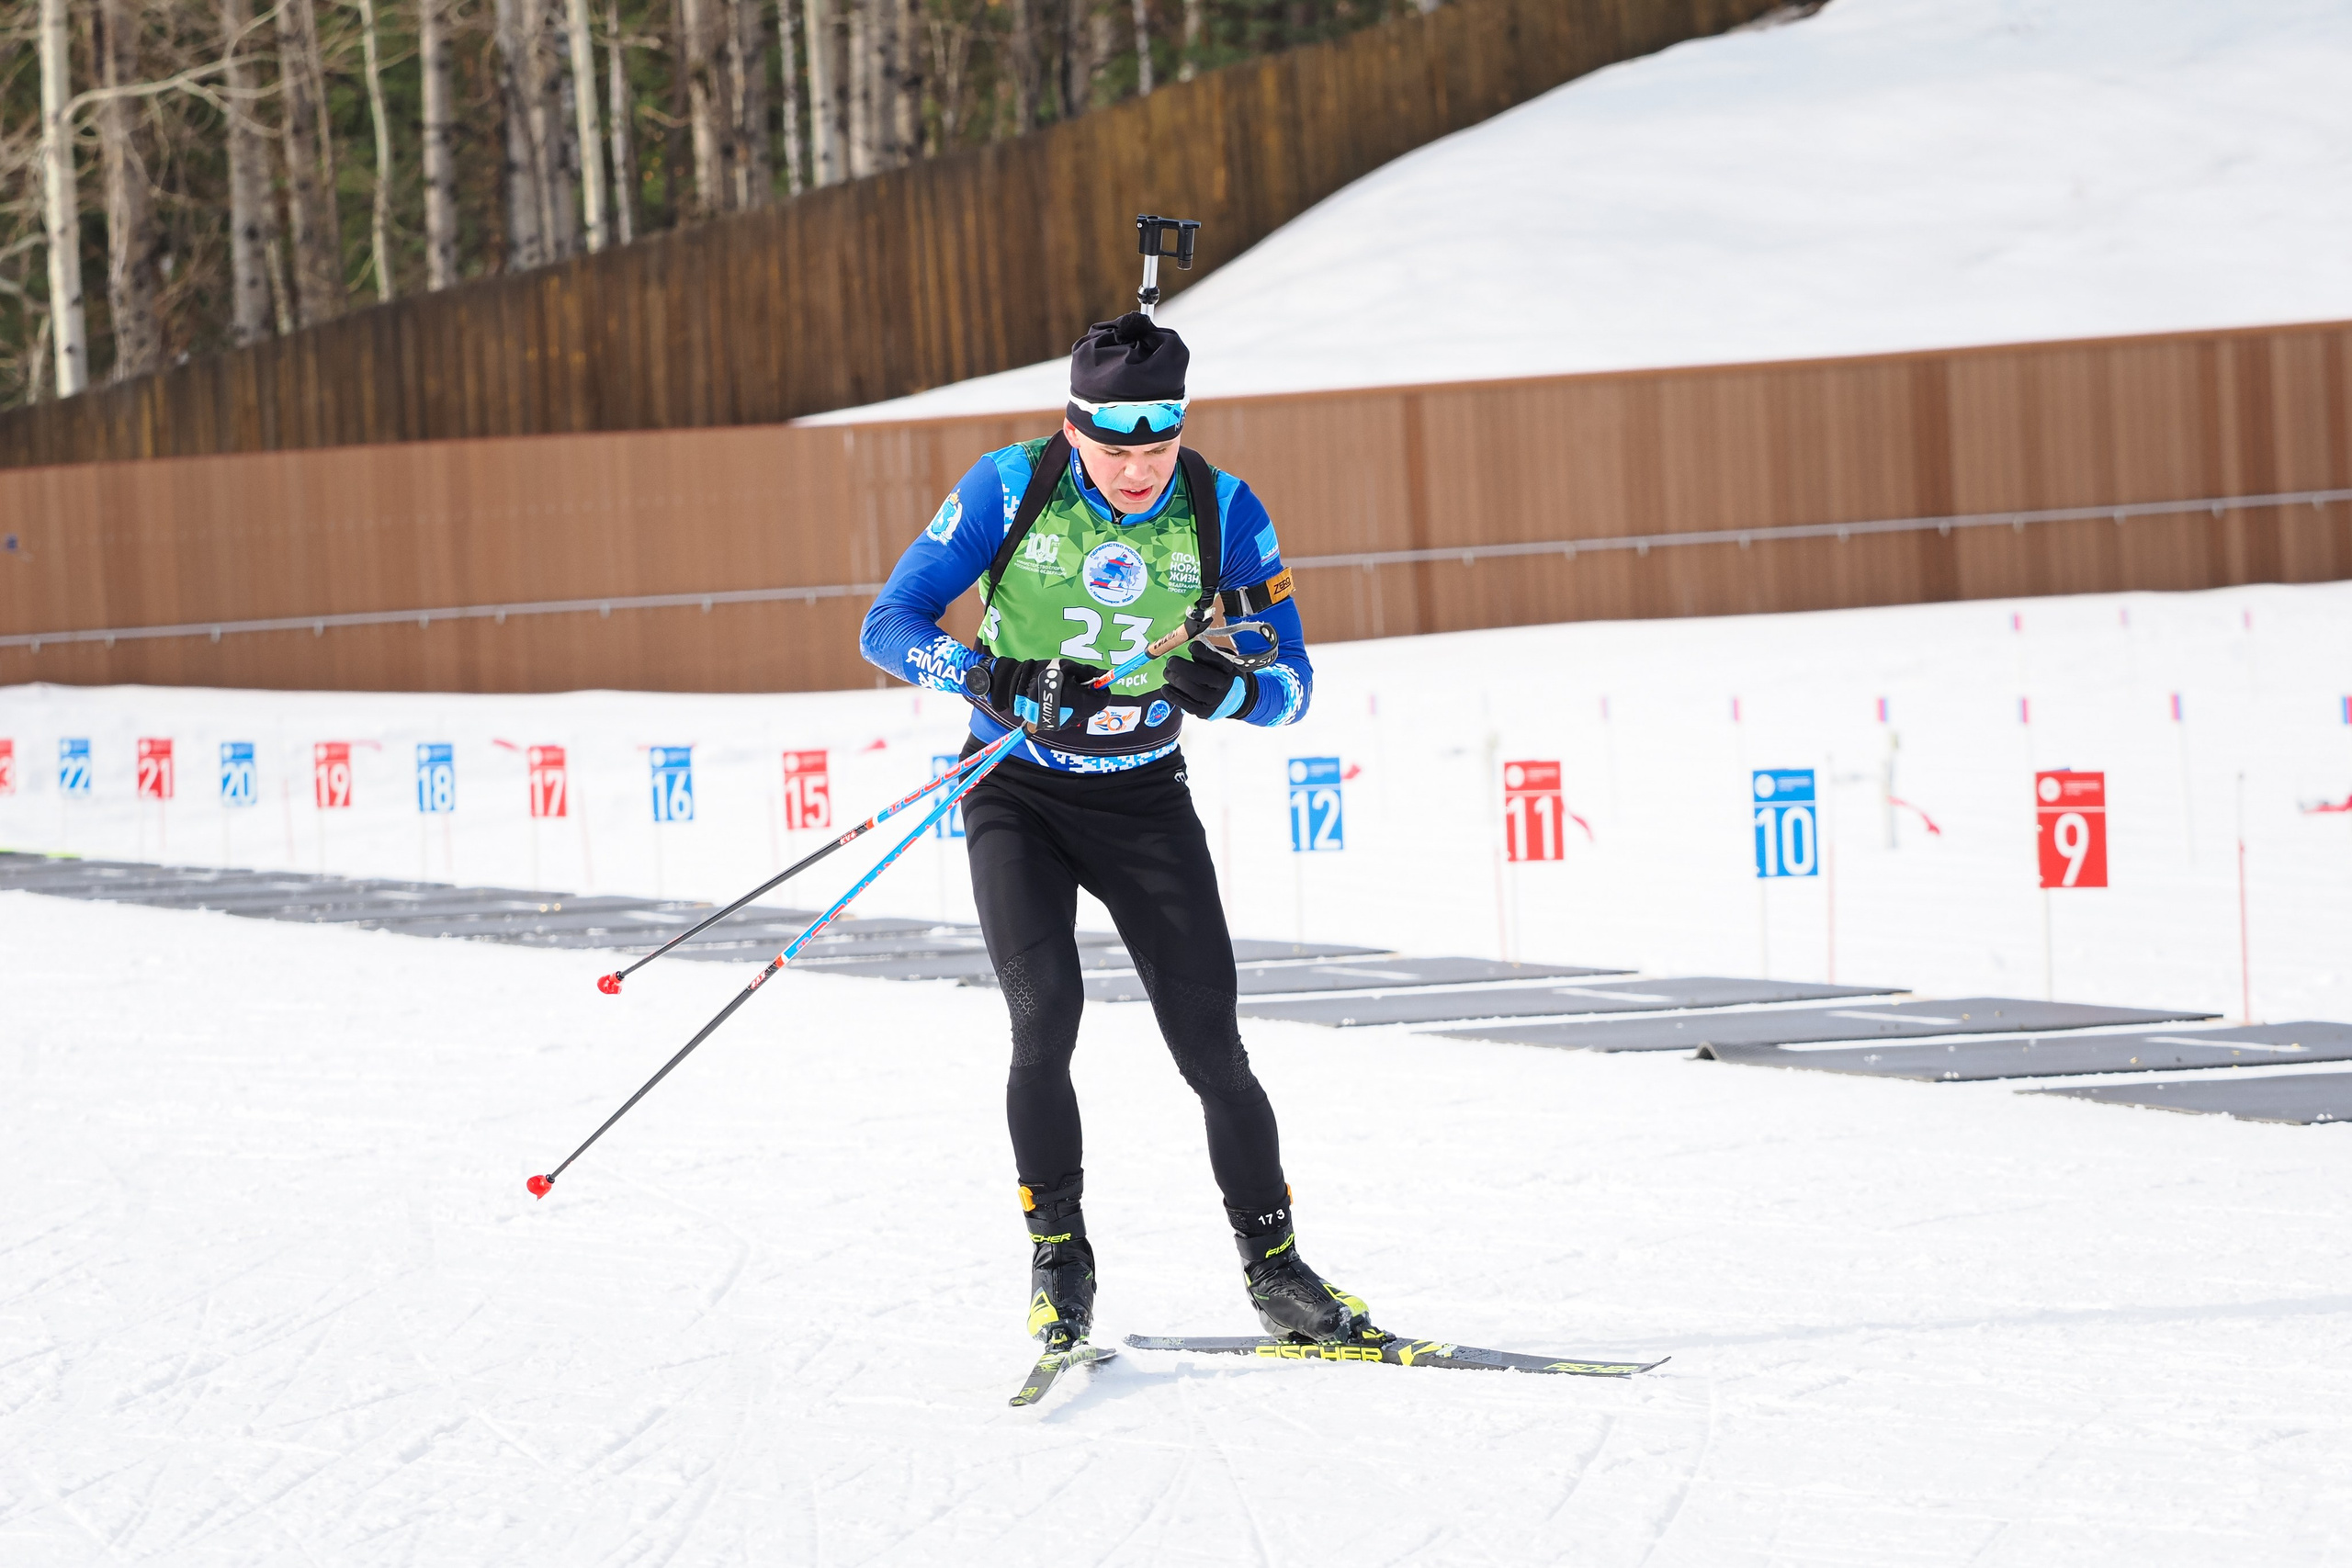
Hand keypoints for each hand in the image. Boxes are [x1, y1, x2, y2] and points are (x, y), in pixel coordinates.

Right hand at [963, 655, 1106, 729]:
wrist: (1020, 686)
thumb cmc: (1045, 673)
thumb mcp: (1069, 667)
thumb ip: (1090, 673)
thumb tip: (1105, 676)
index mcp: (1080, 700)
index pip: (1103, 699)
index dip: (1102, 689)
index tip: (1096, 682)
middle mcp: (1074, 716)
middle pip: (1093, 708)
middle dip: (1090, 696)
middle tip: (1078, 683)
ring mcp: (1064, 723)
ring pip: (1082, 714)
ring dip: (1080, 703)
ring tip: (1065, 691)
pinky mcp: (1055, 726)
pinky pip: (1070, 718)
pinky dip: (1069, 709)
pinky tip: (1059, 699)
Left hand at [1160, 643, 1256, 719]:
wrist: (1236, 699)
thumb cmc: (1223, 674)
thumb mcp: (1223, 660)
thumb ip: (1209, 654)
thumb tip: (1190, 647)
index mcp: (1231, 669)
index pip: (1217, 659)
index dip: (1202, 652)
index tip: (1191, 647)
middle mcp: (1226, 685)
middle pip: (1203, 676)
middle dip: (1183, 668)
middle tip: (1171, 661)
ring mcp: (1217, 701)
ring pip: (1194, 691)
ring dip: (1176, 681)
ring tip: (1167, 672)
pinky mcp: (1207, 712)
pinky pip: (1188, 705)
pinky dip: (1174, 696)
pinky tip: (1166, 688)